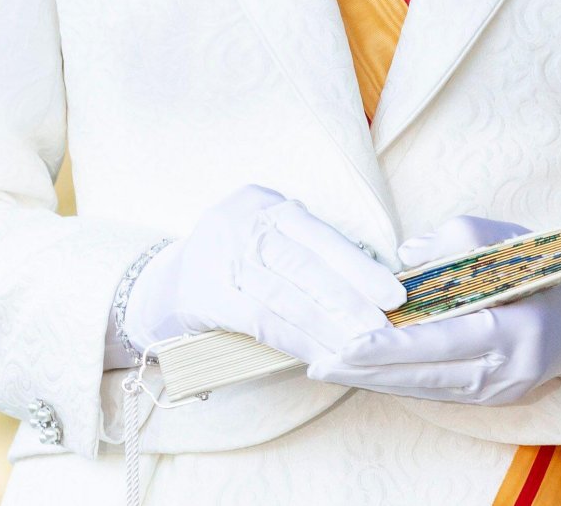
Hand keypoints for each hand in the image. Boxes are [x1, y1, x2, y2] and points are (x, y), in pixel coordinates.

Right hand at [120, 183, 405, 367]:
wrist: (167, 281)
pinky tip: (320, 355)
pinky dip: (295, 339)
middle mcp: (245, 225)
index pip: (321, 236)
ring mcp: (224, 259)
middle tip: (383, 327)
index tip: (393, 292)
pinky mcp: (208, 296)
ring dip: (328, 327)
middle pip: (306, 265)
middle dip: (350, 299)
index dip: (359, 266)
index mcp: (267, 204)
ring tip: (359, 349)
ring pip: (286, 296)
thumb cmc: (236, 259)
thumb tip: (372, 281)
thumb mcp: (268, 235)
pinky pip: (261, 320)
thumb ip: (308, 250)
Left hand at [305, 214, 560, 405]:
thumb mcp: (508, 240)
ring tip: (330, 366)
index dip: (394, 345)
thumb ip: (457, 239)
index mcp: (514, 331)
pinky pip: (435, 391)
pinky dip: (397, 380)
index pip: (442, 342)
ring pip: (424, 389)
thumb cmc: (546, 268)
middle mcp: (505, 372)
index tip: (351, 341)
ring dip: (375, 378)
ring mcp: (498, 392)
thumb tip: (405, 257)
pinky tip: (364, 371)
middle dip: (369, 369)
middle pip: (424, 376)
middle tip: (321, 359)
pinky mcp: (490, 399)